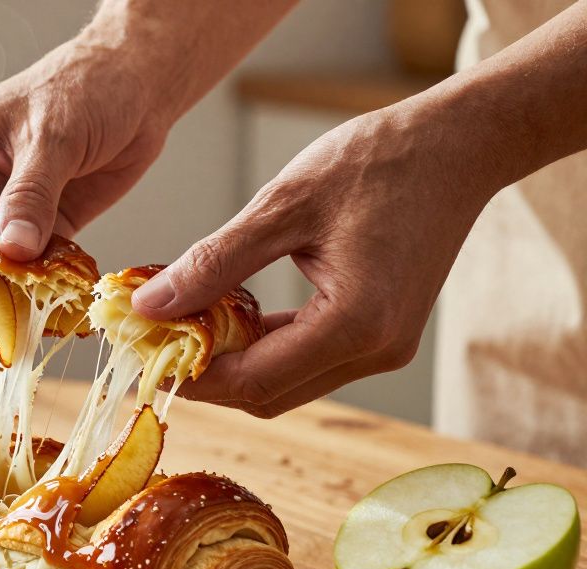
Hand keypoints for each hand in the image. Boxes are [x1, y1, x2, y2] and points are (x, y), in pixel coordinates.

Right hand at [0, 29, 167, 321]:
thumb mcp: (55, 136)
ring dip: (9, 301)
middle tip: (4, 330)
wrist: (138, 81)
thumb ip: (31, 194)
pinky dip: (40, 293)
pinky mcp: (37, 227)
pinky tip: (57, 310)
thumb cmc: (87, 85)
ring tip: (33, 326)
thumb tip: (11, 250)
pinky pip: (28, 272)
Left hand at [132, 106, 500, 417]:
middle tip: (153, 340)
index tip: (141, 354)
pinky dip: (264, 346)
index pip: (252, 380)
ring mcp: (383, 348)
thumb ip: (214, 263)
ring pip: (285, 383)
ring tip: (181, 324)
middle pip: (267, 395)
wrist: (456, 145)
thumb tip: (151, 306)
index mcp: (356, 324)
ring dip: (232, 362)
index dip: (190, 375)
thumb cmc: (378, 161)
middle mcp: (376, 351)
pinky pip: (307, 359)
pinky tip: (228, 314)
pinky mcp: (381, 335)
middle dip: (205, 375)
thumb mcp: (283, 205)